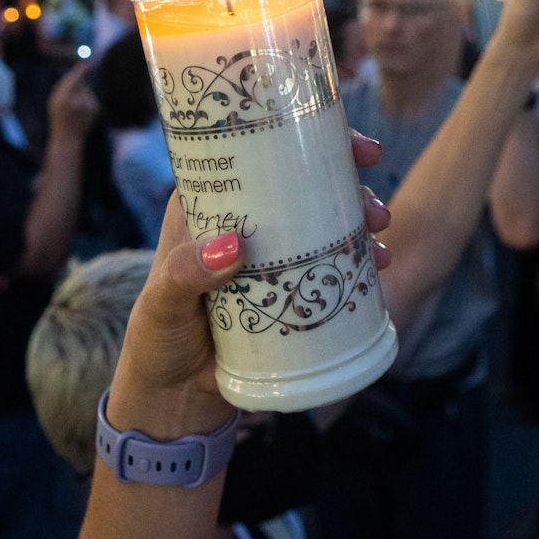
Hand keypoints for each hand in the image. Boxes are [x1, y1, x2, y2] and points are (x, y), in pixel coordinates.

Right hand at [47, 62, 98, 139]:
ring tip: (75, 106)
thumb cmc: (58, 116)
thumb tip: (78, 71)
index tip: (86, 61)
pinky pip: (92, 97)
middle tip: (71, 94)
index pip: (75, 78)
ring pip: (87, 90)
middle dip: (78, 82)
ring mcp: (87, 105)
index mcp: (63, 97)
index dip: (81, 69)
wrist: (68, 136)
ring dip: (82, 93)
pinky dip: (87, 100)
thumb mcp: (54, 100)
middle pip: (82, 82)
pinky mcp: (95, 109)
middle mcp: (76, 100)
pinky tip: (82, 111)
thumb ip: (64, 86)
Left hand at [107, 130, 391, 434]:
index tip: (350, 146)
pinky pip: (328, 263)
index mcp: (207, 207)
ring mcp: (269, 256)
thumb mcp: (164, 305)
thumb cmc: (157, 342)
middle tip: (374, 208)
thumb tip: (233, 246)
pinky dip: (357, 259)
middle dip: (346, 184)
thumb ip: (186, 276)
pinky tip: (378, 267)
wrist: (174, 400)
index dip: (304, 138)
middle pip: (301, 183)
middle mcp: (243, 222)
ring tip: (380, 239)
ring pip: (321, 220)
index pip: (256, 152)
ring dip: (358, 221)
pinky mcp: (288, 289)